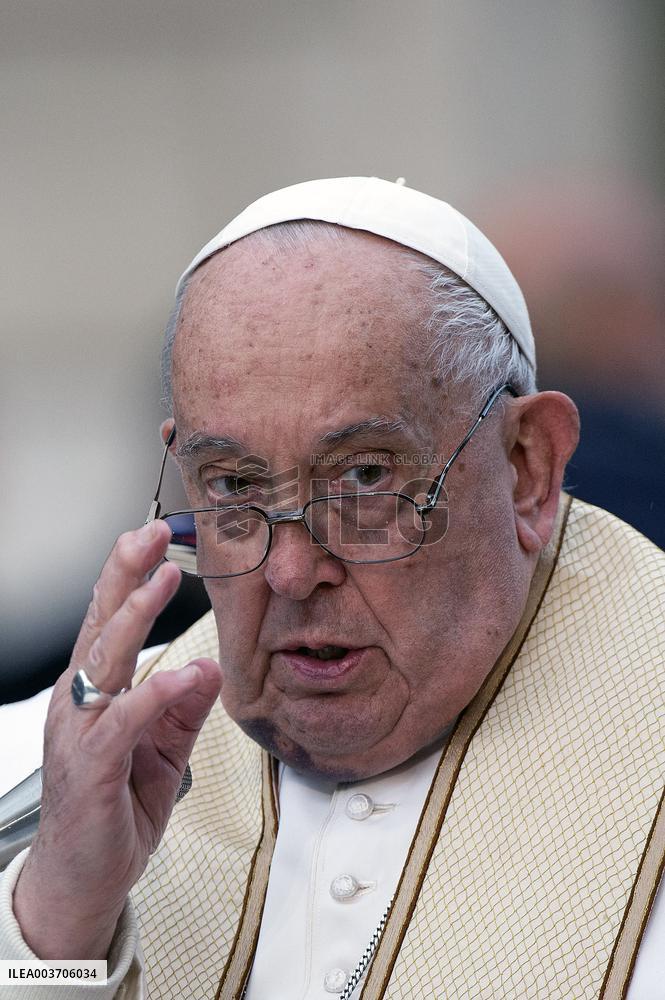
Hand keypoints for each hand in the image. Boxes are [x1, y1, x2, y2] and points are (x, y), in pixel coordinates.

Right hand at [13, 521, 221, 959]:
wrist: (84, 877)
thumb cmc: (114, 808)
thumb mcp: (163, 750)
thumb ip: (184, 708)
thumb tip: (211, 666)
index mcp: (96, 692)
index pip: (109, 621)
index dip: (128, 576)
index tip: (151, 537)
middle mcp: (82, 703)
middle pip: (100, 625)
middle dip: (124, 574)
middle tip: (150, 534)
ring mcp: (82, 732)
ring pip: (106, 661)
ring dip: (135, 617)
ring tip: (162, 579)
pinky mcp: (92, 767)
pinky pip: (124, 721)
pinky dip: (155, 694)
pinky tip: (183, 675)